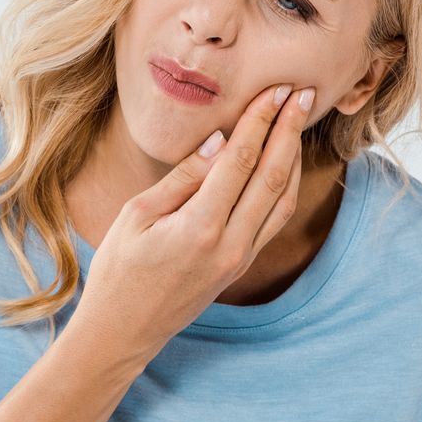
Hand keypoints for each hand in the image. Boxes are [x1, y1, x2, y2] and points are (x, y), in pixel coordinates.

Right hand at [73, 82, 314, 363]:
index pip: (240, 161)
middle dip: (289, 131)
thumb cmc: (119, 271)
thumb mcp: (137, 216)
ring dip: (294, 157)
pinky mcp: (241, 266)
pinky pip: (274, 219)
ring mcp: (240, 258)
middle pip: (272, 176)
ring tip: (299, 122)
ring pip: (282, 199)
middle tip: (302, 93)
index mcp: (200, 227)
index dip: (260, 122)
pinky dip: (284, 186)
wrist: (123, 331)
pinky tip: (285, 164)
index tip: (275, 90)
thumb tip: (219, 142)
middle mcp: (230, 244)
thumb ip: (182, 178)